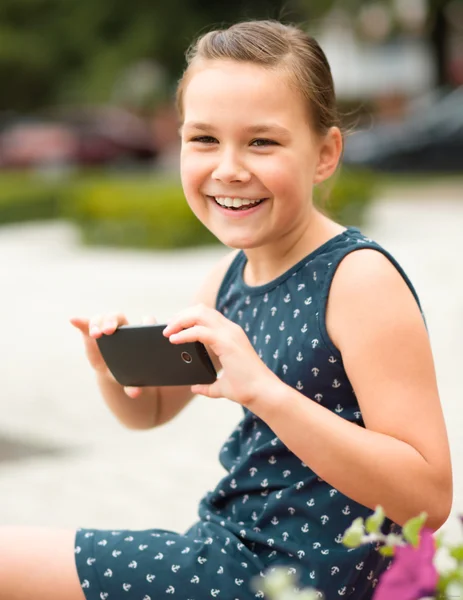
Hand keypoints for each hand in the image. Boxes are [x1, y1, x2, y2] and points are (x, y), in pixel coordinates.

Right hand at [70, 313, 156, 398]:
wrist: (118, 373)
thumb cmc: (131, 375)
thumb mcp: (133, 380)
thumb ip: (135, 385)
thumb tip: (134, 393)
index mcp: (141, 336)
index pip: (146, 322)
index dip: (144, 323)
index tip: (139, 329)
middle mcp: (124, 328)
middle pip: (119, 317)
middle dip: (112, 321)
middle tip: (108, 332)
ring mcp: (107, 328)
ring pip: (102, 319)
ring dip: (96, 323)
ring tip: (94, 334)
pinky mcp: (93, 332)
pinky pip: (86, 324)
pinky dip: (80, 322)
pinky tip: (73, 320)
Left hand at [163, 304, 278, 407]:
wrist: (263, 394)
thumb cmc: (247, 389)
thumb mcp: (222, 386)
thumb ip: (208, 385)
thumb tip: (195, 387)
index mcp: (231, 335)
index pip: (207, 315)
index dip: (189, 317)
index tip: (174, 326)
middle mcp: (230, 330)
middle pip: (201, 309)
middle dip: (181, 315)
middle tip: (167, 327)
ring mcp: (230, 334)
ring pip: (199, 314)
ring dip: (180, 320)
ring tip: (168, 331)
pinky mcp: (226, 342)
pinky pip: (200, 331)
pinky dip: (184, 333)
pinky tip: (174, 340)